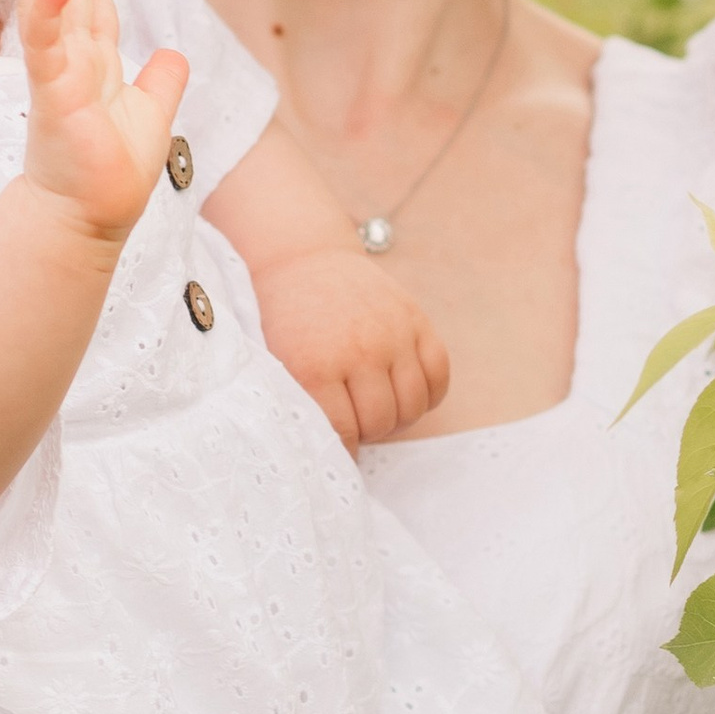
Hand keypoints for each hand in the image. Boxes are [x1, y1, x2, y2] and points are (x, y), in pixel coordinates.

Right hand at [15, 0, 189, 239]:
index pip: (94, 0)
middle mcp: (72, 61)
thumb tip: (176, 54)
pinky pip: (45, 42)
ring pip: (52, 4)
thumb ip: (162, 83)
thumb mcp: (152, 117)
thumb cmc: (112, 174)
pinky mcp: (51, 92)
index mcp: (95, 64)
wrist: (94, 218)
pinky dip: (48, 6)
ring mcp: (57, 73)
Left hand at [252, 248, 451, 449]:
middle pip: (382, 422)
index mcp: (316, 367)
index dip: (343, 452)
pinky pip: (439, 374)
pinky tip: (404, 390)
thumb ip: (298, 406)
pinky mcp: (416, 319)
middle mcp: (360, 351)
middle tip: (354, 422)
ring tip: (376, 407)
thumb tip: (320, 456)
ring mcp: (393, 334)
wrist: (300, 257)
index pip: (344, 434)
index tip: (338, 456)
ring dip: (397, 415)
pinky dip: (428, 393)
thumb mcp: (275, 363)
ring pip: (414, 405)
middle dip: (368, 431)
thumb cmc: (281, 318)